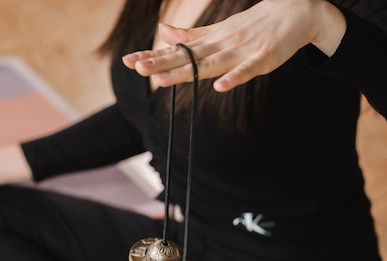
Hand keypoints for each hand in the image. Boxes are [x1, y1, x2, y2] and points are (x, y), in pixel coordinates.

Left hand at [122, 0, 345, 91]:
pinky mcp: (261, 59)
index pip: (176, 50)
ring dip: (186, 72)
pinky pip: (245, 70)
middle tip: (137, 67)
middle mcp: (219, 46)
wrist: (294, 12)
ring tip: (162, 80)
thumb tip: (164, 33)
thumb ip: (191, 37)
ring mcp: (239, 52)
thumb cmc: (252, 25)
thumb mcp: (218, 31)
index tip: (128, 60)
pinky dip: (233, 78)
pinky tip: (219, 87)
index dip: (154, 55)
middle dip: (161, 63)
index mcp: (209, 41)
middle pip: (186, 58)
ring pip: (208, 64)